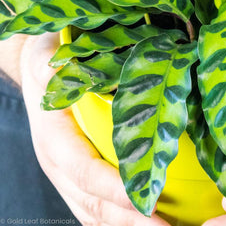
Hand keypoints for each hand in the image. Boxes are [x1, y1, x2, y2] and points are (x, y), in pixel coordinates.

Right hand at [21, 33, 170, 225]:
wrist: (38, 73)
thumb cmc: (48, 63)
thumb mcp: (46, 56)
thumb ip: (50, 66)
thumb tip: (54, 71)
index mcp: (54, 139)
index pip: (84, 171)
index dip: (114, 188)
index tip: (147, 201)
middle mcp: (59, 164)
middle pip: (93, 202)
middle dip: (129, 220)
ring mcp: (67, 175)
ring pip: (94, 212)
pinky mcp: (78, 176)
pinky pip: (95, 207)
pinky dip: (119, 220)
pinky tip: (148, 222)